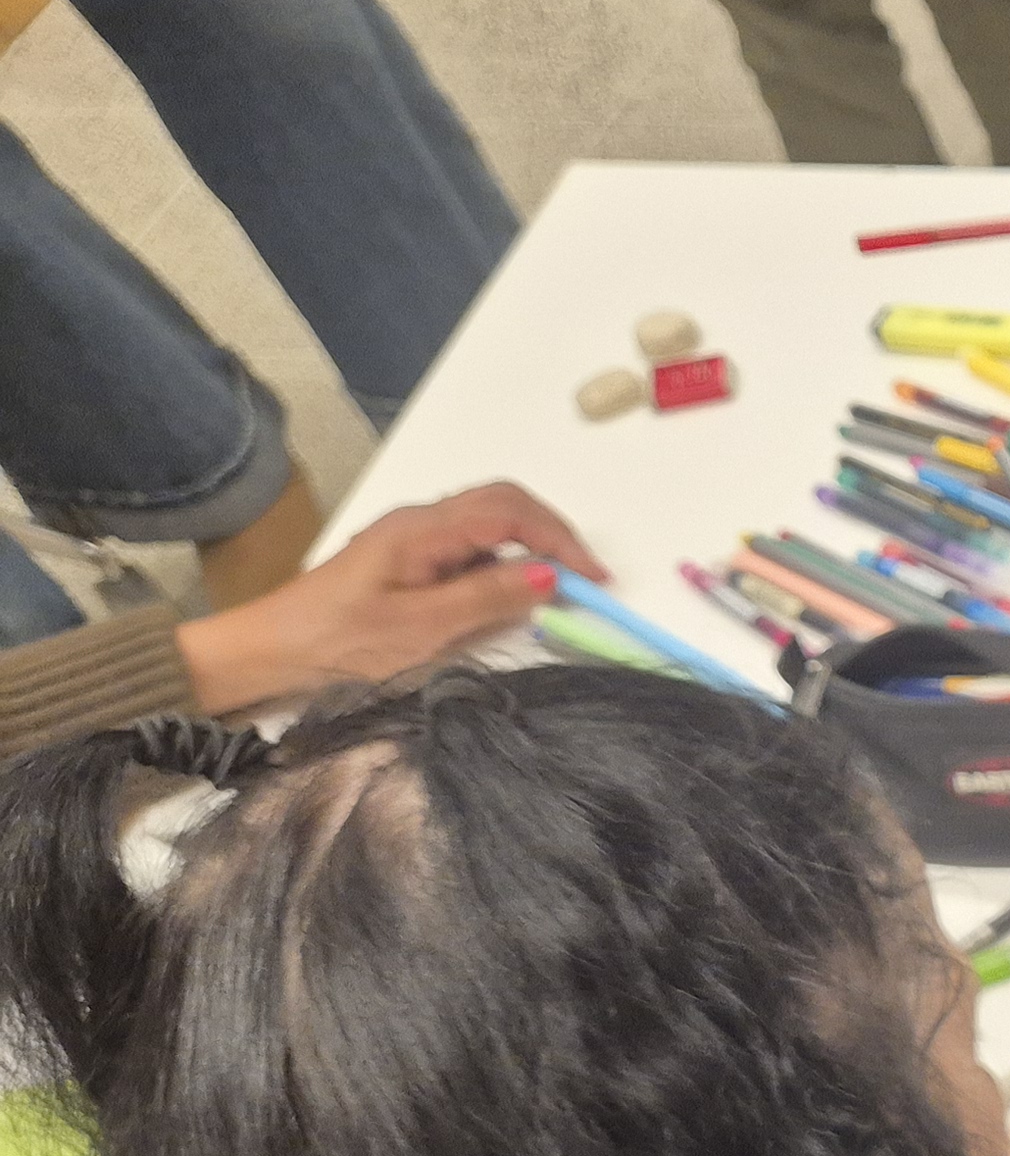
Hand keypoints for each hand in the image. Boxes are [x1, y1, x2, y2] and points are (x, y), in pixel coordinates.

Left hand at [176, 482, 605, 707]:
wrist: (270, 651)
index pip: (510, 511)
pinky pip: (468, 549)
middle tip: (585, 581)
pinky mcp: (407, 560)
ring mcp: (413, 539)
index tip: (594, 580)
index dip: (560, 539)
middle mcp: (420, 521)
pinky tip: (509, 600)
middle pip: (503, 505)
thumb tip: (549, 575)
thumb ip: (488, 598)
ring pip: (488, 525)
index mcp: (424, 529)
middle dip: (552, 535)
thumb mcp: (422, 629)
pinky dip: (502, 566)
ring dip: (529, 549)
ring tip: (555, 592)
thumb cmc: (341, 642)